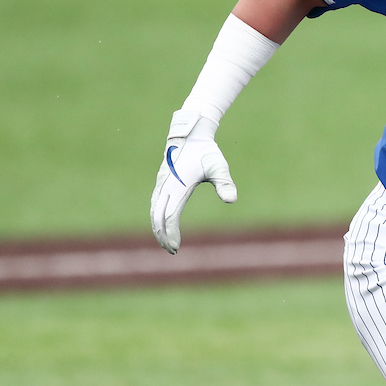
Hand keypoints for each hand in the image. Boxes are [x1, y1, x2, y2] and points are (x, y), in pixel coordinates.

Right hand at [150, 109, 236, 253]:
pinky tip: (161, 226)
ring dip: (157, 228)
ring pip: (154, 210)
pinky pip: (155, 204)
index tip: (176, 247)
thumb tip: (232, 200)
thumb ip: (224, 183)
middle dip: (163, 235)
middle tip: (172, 250)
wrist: (191, 135)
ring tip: (167, 243)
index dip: (171, 232)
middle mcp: (165, 186)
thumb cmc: (206, 151)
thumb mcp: (218, 166)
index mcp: (177, 185)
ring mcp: (161, 184)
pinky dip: (156, 217)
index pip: (170, 215)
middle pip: (157, 216)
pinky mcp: (161, 182)